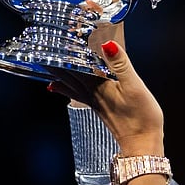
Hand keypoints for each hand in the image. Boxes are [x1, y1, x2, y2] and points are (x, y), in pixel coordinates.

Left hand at [47, 36, 164, 157]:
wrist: (142, 144)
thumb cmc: (141, 117)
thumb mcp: (134, 86)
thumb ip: (121, 64)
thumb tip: (108, 44)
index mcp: (98, 85)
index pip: (75, 64)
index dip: (64, 51)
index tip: (53, 40)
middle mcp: (91, 94)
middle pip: (68, 74)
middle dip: (56, 61)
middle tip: (42, 49)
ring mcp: (94, 102)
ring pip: (70, 84)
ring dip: (58, 74)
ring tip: (45, 66)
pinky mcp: (99, 109)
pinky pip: (77, 94)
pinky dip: (66, 88)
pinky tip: (60, 89)